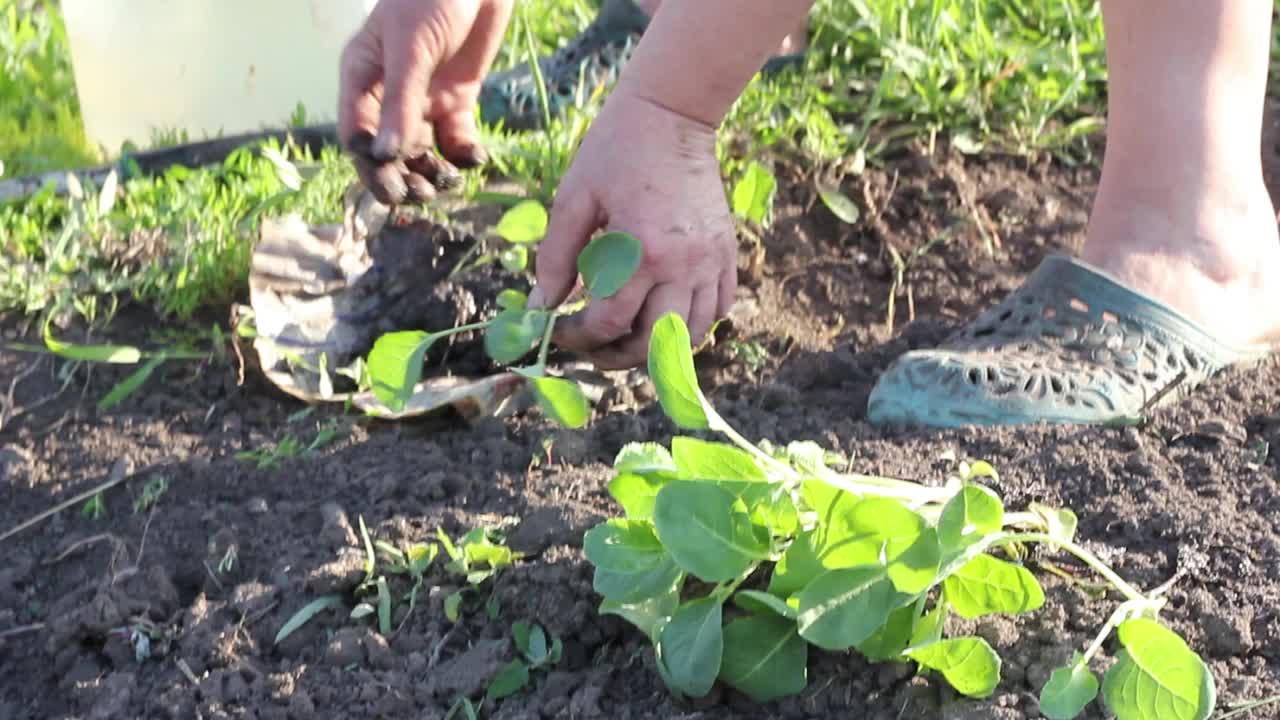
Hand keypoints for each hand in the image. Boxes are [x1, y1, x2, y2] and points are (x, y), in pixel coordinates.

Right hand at [338, 0, 512, 203]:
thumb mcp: (411, 50)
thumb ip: (400, 104)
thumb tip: (384, 157)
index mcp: (361, 79)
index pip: (356, 135)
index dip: (369, 164)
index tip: (390, 184)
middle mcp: (387, 96)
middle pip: (386, 152)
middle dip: (400, 177)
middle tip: (420, 195)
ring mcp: (423, 100)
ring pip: (421, 152)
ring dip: (432, 172)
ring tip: (448, 181)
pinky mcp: (457, 101)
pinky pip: (455, 139)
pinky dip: (463, 154)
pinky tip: (474, 158)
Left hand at [529, 91, 738, 369]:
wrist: (672, 115)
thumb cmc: (615, 151)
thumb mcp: (574, 200)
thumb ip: (554, 259)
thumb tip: (540, 309)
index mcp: (641, 251)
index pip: (609, 322)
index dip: (580, 337)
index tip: (561, 332)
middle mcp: (683, 265)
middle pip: (653, 342)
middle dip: (618, 356)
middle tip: (594, 350)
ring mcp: (710, 261)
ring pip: (692, 335)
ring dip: (658, 349)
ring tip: (629, 342)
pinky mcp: (726, 252)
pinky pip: (719, 308)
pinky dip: (694, 325)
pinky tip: (667, 318)